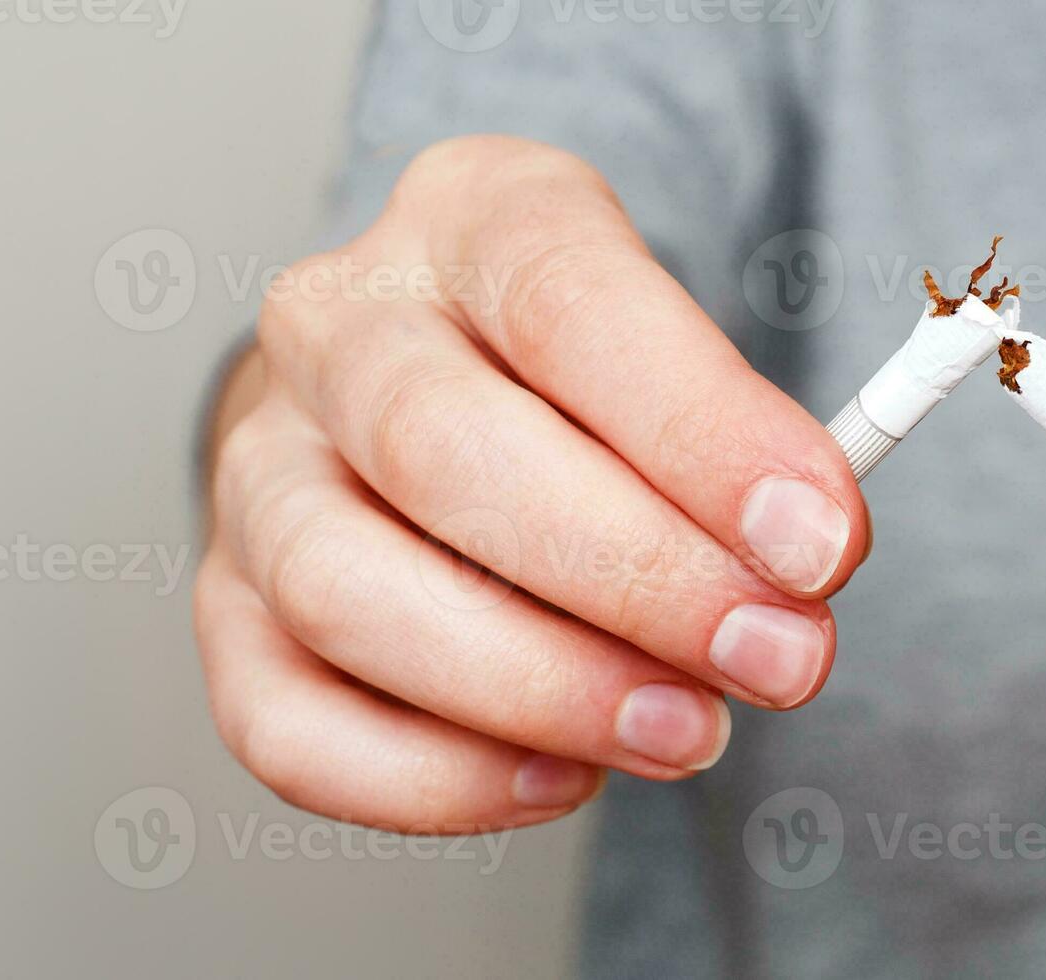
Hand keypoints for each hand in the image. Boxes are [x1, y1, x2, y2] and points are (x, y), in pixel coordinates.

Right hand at [195, 136, 867, 831]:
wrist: (452, 396)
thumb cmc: (590, 385)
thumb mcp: (685, 355)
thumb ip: (743, 451)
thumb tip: (796, 572)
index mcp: (468, 217)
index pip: (566, 301)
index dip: (700, 432)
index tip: (819, 543)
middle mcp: (334, 326)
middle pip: (440, 447)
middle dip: (633, 577)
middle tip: (773, 658)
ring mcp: (259, 469)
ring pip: (342, 588)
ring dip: (535, 684)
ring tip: (684, 731)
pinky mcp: (225, 609)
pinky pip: (284, 723)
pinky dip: (430, 778)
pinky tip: (560, 778)